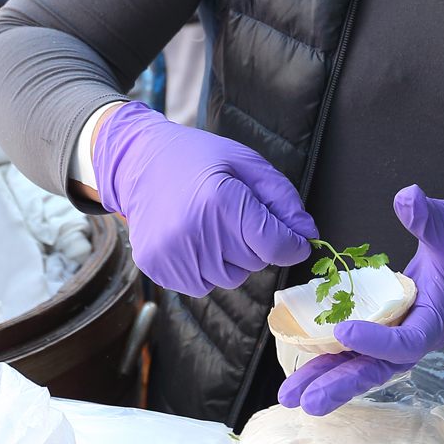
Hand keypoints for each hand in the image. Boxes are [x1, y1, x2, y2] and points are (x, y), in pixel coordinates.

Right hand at [92, 102, 316, 296]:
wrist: (137, 161)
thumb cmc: (195, 158)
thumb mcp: (245, 162)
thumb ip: (282, 199)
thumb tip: (307, 234)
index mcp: (219, 201)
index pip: (274, 246)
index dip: (293, 245)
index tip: (296, 240)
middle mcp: (194, 232)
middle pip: (254, 263)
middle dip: (255, 243)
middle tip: (234, 214)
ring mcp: (172, 253)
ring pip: (229, 278)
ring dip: (230, 258)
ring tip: (210, 225)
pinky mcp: (157, 267)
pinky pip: (202, 285)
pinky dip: (205, 268)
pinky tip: (192, 238)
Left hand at [278, 186, 443, 415]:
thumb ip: (427, 215)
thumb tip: (406, 198)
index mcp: (438, 318)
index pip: (407, 341)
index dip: (376, 341)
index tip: (343, 330)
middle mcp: (418, 335)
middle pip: (378, 368)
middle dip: (340, 384)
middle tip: (304, 401)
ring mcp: (402, 334)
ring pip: (363, 364)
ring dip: (327, 378)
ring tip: (291, 396)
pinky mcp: (389, 327)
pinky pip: (358, 350)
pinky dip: (332, 359)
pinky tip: (303, 369)